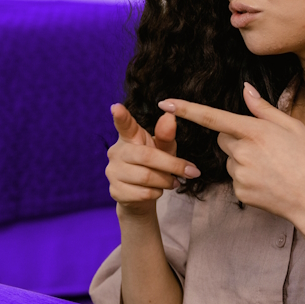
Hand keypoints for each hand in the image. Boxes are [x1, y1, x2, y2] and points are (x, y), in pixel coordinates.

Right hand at [106, 104, 200, 220]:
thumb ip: (166, 135)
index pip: (124, 125)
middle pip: (146, 156)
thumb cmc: (154, 166)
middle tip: (190, 172)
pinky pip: (143, 193)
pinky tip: (158, 190)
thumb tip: (170, 116)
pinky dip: (157, 193)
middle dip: (172, 165)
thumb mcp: (163, 149)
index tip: (116, 107)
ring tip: (173, 182)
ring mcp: (113, 172)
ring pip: (146, 177)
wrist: (140, 196)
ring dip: (166, 181)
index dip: (121, 117)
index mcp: (130, 137)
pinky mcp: (115, 191)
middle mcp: (117, 152)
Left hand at [157, 84, 304, 232]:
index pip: (213, 117)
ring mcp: (240, 174)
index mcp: (255, 132)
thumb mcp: (292, 127)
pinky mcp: (239, 192)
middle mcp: (243, 152)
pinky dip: (247, 179)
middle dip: (235, 139)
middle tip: (263, 148)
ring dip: (242, 160)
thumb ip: (263, 108)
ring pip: (230, 160)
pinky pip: (235, 179)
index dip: (187, 109)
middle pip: (223, 139)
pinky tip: (267, 182)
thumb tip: (245, 89)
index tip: (164, 103)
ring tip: (270, 167)